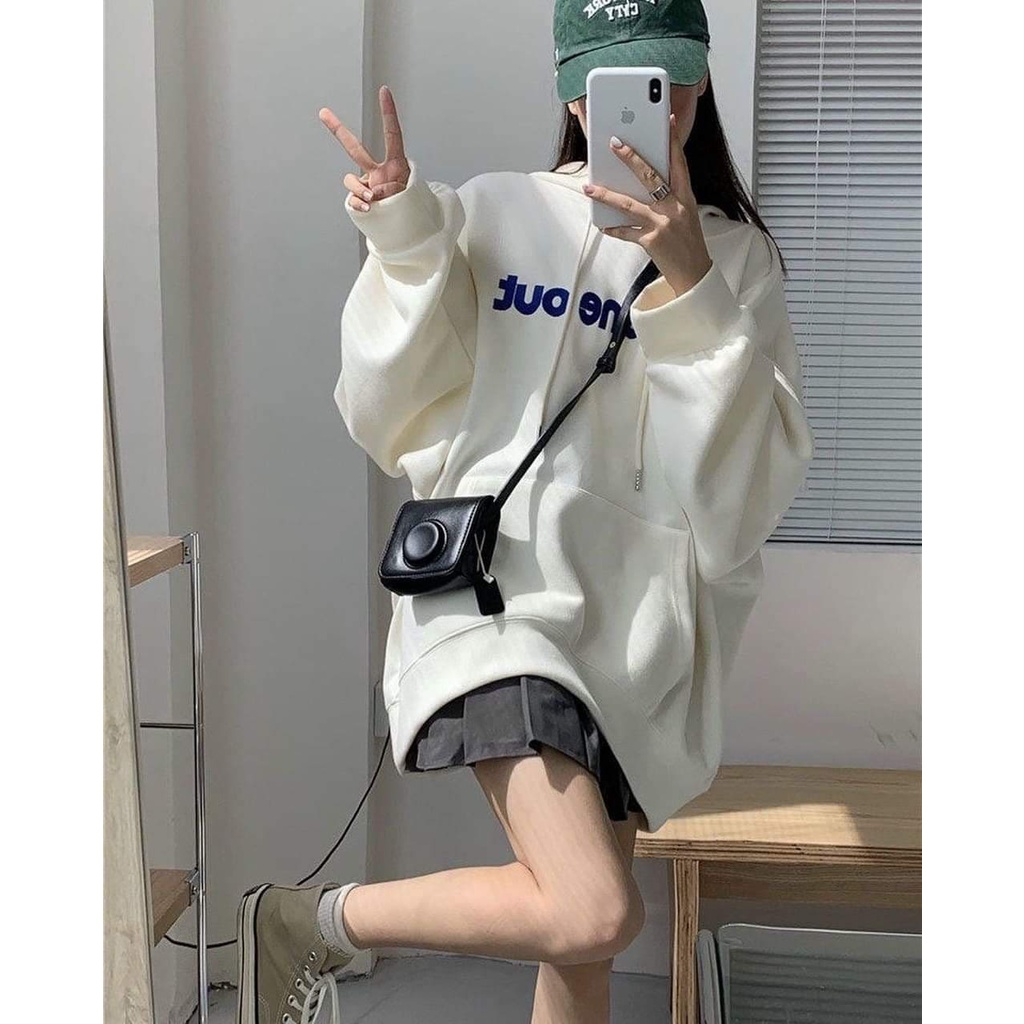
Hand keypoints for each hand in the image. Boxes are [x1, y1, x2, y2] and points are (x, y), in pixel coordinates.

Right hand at [319, 85, 410, 211]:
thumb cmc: (411, 208)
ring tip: (374, 200)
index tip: (384, 91)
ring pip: (351, 180)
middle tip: (323, 113)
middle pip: (355, 148)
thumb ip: (390, 192)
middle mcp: (378, 171)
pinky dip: (359, 204)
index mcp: (396, 165)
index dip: (388, 113)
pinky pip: (352, 198)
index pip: (392, 135)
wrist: (406, 227)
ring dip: (361, 190)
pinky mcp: (359, 199)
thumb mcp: (408, 197)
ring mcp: (367, 185)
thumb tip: (370, 195)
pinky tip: (369, 210)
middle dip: (338, 130)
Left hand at [583, 113, 712, 296]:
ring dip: (607, 194)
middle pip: (650, 177)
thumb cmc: (688, 241)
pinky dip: (613, 228)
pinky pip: (626, 232)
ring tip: (590, 187)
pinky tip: (602, 224)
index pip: (680, 163)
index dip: (674, 141)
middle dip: (631, 158)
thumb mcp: (685, 213)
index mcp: (686, 197)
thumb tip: (643, 181)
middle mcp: (675, 207)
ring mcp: (662, 224)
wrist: (694, 272)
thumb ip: (669, 196)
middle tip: (614, 143)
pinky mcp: (651, 241)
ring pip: (630, 204)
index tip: (669, 120)